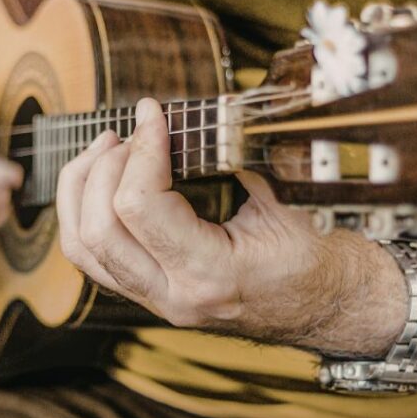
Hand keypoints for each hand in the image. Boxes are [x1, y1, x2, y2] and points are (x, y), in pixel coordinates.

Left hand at [56, 98, 405, 354]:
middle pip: (97, 229)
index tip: (154, 112)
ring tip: (107, 148)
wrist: (334, 305)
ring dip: (82, 188)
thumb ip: (235, 158)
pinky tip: (102, 180)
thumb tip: (194, 112)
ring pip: (82, 248)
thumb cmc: (319, 253)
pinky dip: (85, 212)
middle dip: (103, 167)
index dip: (141, 147)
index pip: (141, 207)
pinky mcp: (150, 295)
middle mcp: (174, 296)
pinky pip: (92, 258)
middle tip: (130, 132)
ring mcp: (157, 302)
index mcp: (211, 274)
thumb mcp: (286, 200)